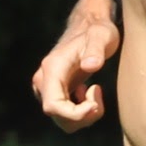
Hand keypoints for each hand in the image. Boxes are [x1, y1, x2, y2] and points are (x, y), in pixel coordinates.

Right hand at [31, 0, 117, 131]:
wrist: (89, 27)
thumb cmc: (98, 31)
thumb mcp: (102, 36)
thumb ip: (96, 50)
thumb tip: (90, 66)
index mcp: (52, 70)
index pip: (53, 106)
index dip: (74, 114)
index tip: (96, 106)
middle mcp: (43, 81)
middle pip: (57, 116)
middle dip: (83, 116)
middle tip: (99, 96)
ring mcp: (46, 88)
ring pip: (61, 119)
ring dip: (83, 116)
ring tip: (95, 93)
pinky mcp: (53, 92)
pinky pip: (64, 114)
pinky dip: (81, 112)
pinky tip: (88, 92)